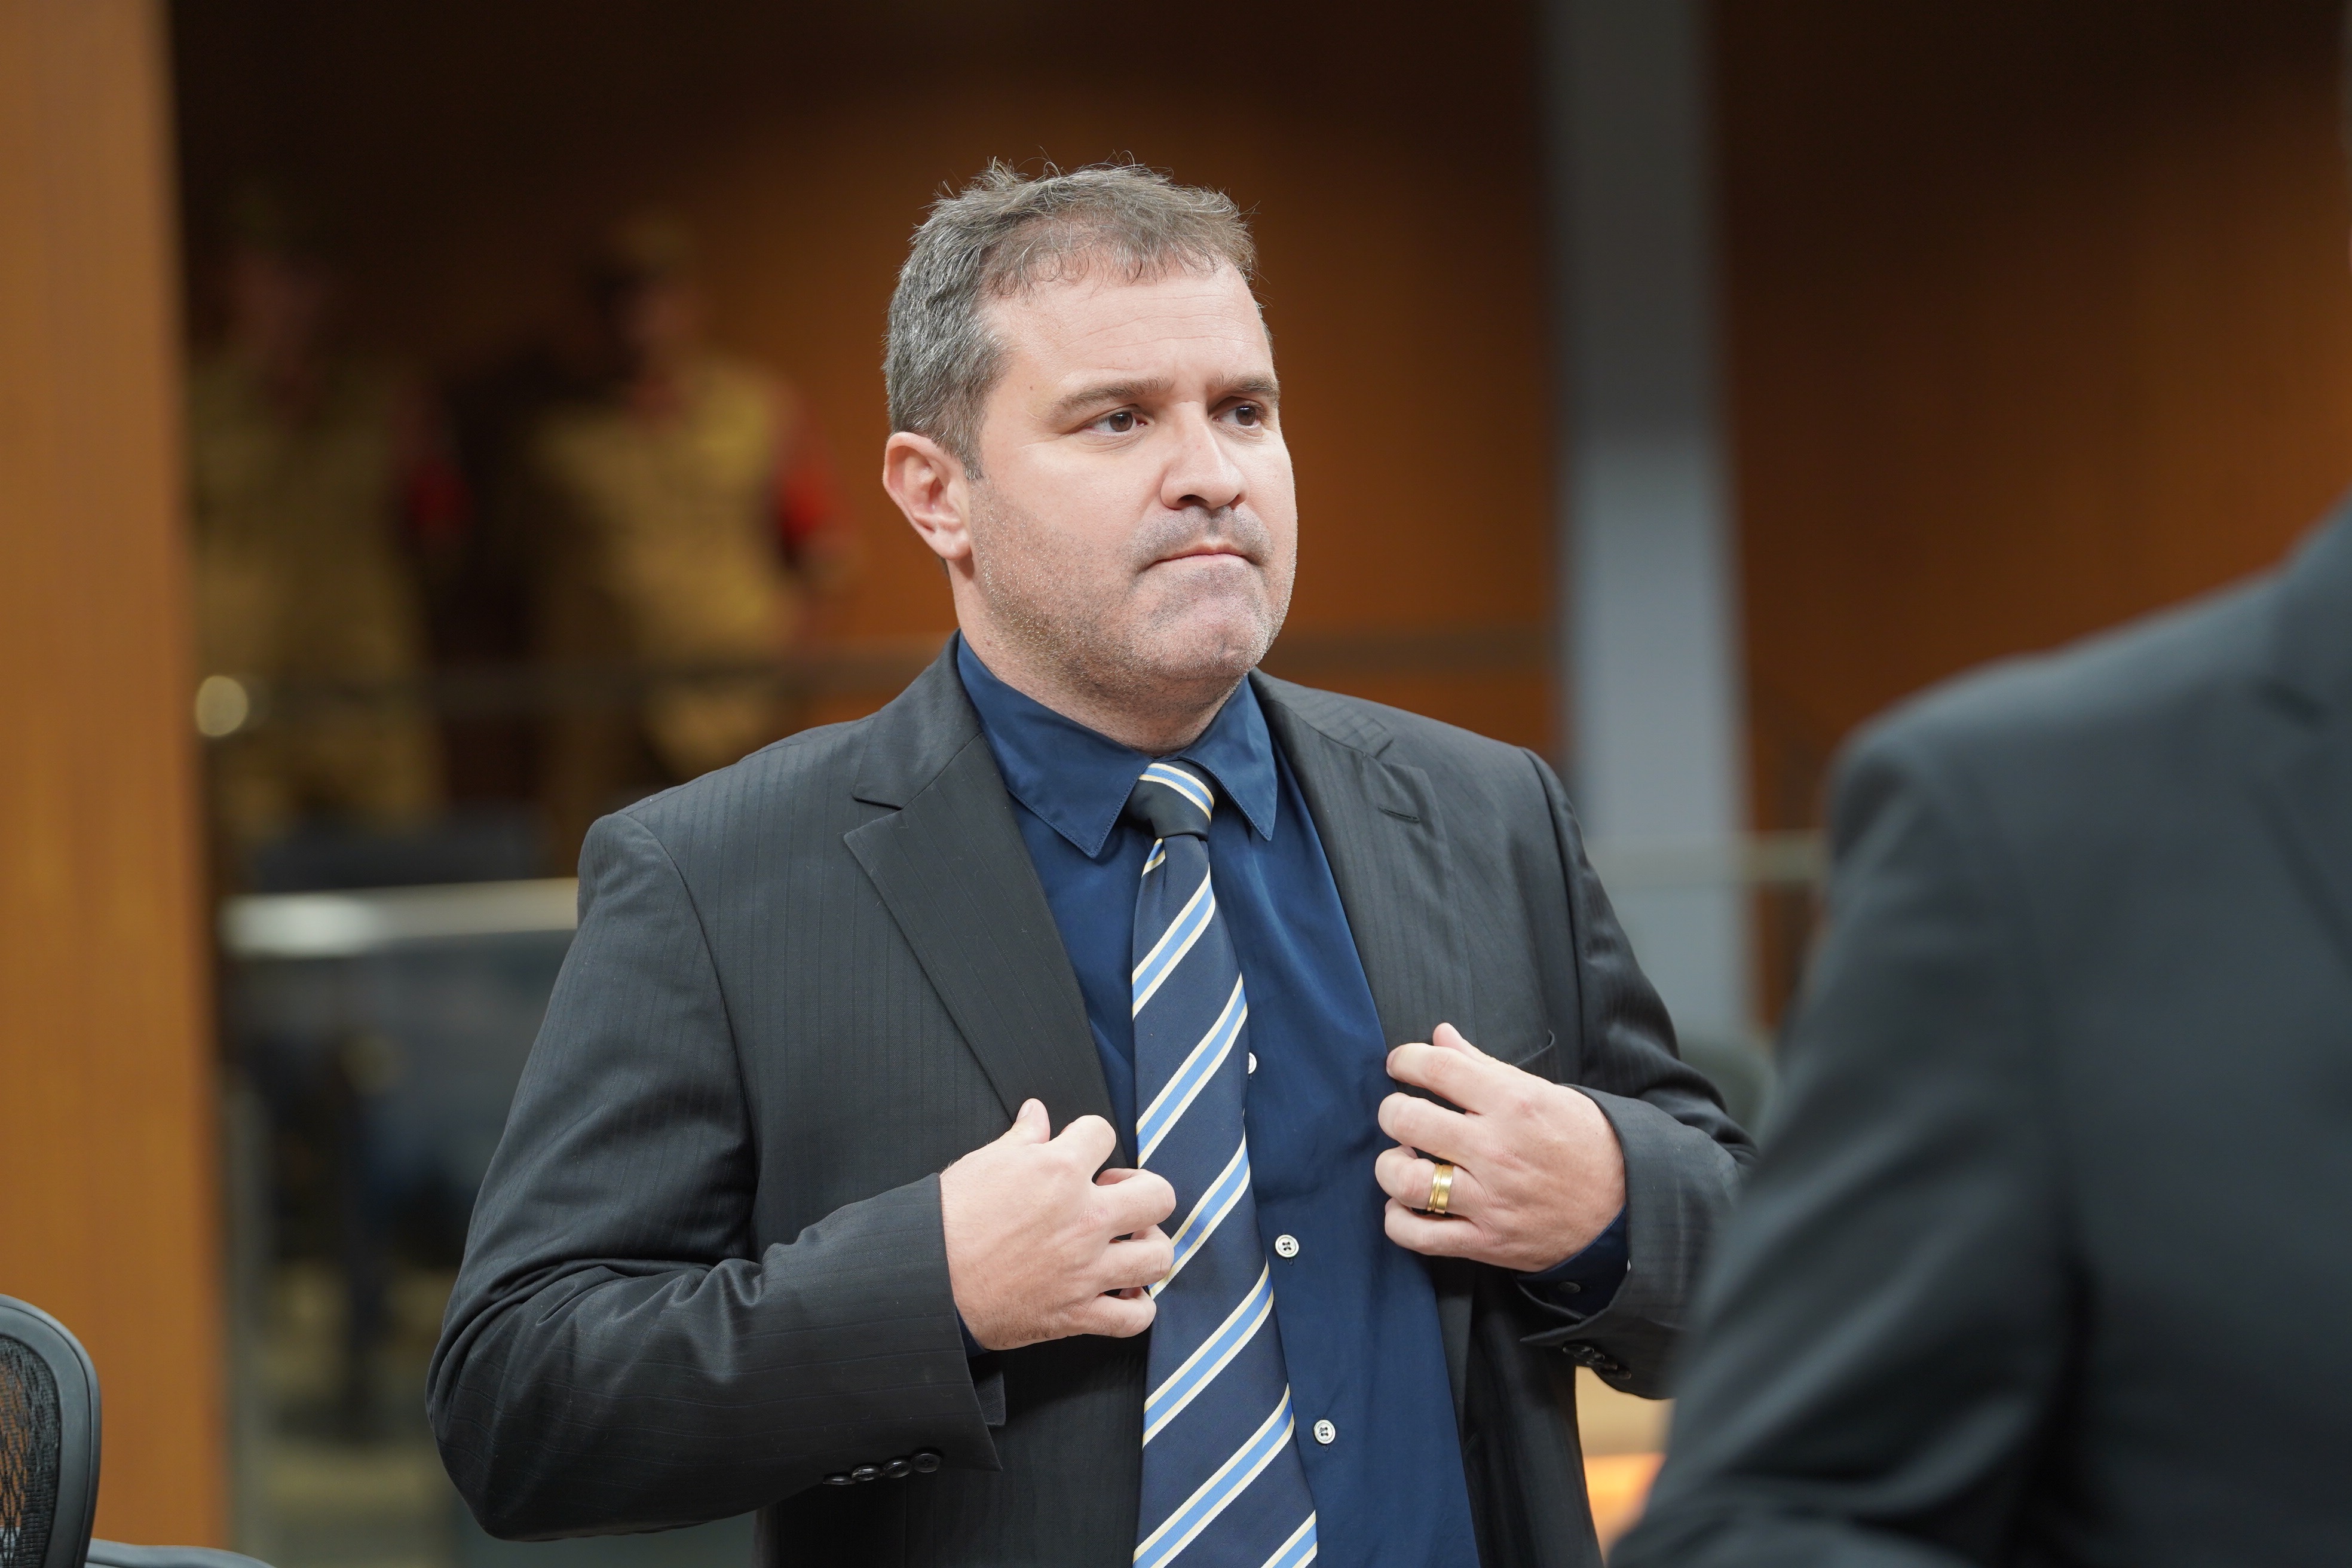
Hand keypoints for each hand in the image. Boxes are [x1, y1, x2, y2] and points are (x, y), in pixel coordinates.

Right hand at [940, 1099, 1176, 1350]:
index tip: (1079, 1155)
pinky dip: (1137, 1308)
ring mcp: (1085, 1270)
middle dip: (1143, 1191)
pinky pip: (1134, 1319)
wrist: (924, 1282)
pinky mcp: (1076, 1314)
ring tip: (1130, 1243)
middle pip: (1158, 1195)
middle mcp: (1082, 1219)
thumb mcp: (983, 1163)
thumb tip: (1037, 1114)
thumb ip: (1022, 1137)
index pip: (1103, 1134)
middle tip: (1116, 1199)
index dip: (1090, 1140)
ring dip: (1149, 1247)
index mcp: (1058, 1171)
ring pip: (1158, 1257)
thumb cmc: (946, 1221)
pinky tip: (1124, 1293)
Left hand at [1374, 1023, 1625, 1272]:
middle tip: (1400, 1114)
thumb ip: (1483, 1065)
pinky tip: (1405, 1206)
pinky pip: (1418, 1236)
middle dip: (1391, 1111)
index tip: (1401, 1064)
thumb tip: (1441, 1035)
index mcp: (1513, 1103)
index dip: (1406, 1060)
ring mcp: (1490, 1199)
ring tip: (1404, 1159)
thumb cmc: (1586, 1144)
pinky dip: (1398, 1221)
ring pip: (1406, 1180)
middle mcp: (1496, 1149)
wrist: (1628, 1209)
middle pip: (1407, 1120)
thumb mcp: (1544, 1093)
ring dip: (1391, 1166)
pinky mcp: (1486, 1242)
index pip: (1437, 1068)